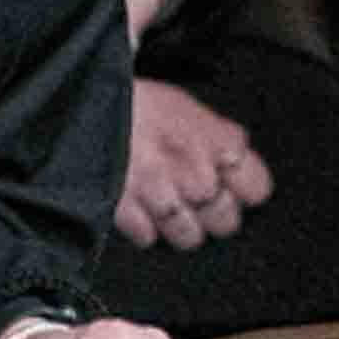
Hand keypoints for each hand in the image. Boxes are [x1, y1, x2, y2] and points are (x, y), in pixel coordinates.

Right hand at [118, 75, 272, 248]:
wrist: (80, 105)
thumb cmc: (135, 100)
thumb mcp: (185, 104)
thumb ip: (216, 133)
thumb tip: (231, 153)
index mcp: (217, 143)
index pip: (258, 189)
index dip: (245, 188)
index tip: (233, 184)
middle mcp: (197, 176)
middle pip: (226, 221)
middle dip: (212, 212)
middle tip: (194, 195)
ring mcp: (163, 199)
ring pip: (190, 238)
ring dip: (178, 225)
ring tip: (165, 204)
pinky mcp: (128, 215)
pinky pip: (148, 238)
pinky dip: (142, 227)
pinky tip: (136, 205)